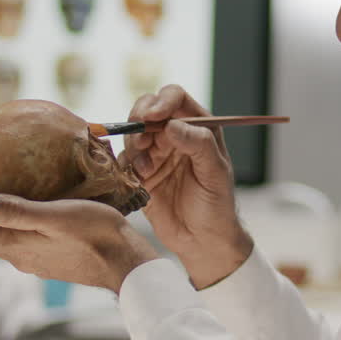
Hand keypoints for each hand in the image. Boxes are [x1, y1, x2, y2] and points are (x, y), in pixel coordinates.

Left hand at [0, 194, 159, 292]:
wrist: (126, 262)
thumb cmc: (94, 234)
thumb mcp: (54, 215)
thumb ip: (15, 211)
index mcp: (13, 245)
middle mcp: (19, 258)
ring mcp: (36, 262)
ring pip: (8, 239)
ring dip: (6, 220)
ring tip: (18, 192)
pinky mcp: (52, 262)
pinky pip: (29, 243)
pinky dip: (27, 227)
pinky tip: (43, 211)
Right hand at [123, 85, 252, 287]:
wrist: (202, 241)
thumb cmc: (217, 206)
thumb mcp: (215, 173)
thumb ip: (198, 144)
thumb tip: (172, 125)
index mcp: (198, 127)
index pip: (175, 98)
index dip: (161, 101)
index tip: (152, 116)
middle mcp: (175, 135)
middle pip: (147, 109)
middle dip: (139, 119)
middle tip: (142, 141)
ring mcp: (156, 153)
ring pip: (132, 133)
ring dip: (134, 145)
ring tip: (146, 168)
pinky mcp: (140, 173)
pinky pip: (123, 159)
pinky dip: (127, 165)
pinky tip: (140, 179)